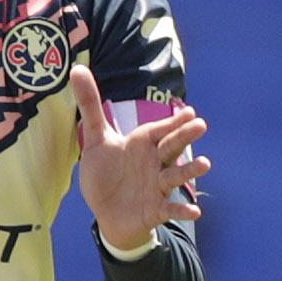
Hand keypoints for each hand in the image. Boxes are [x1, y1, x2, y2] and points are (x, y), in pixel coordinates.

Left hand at [73, 66, 208, 253]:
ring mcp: (157, 186)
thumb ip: (90, 105)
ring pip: (175, 176)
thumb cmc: (105, 173)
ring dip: (189, 170)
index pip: (159, 129)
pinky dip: (181, 210)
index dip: (172, 122)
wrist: (107, 212)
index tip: (189, 111)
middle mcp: (155, 163)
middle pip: (171, 147)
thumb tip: (76, 69)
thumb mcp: (95, 139)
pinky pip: (170, 209)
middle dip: (184, 137)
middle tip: (201, 124)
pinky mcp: (155, 209)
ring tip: (205, 163)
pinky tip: (195, 212)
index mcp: (142, 144)